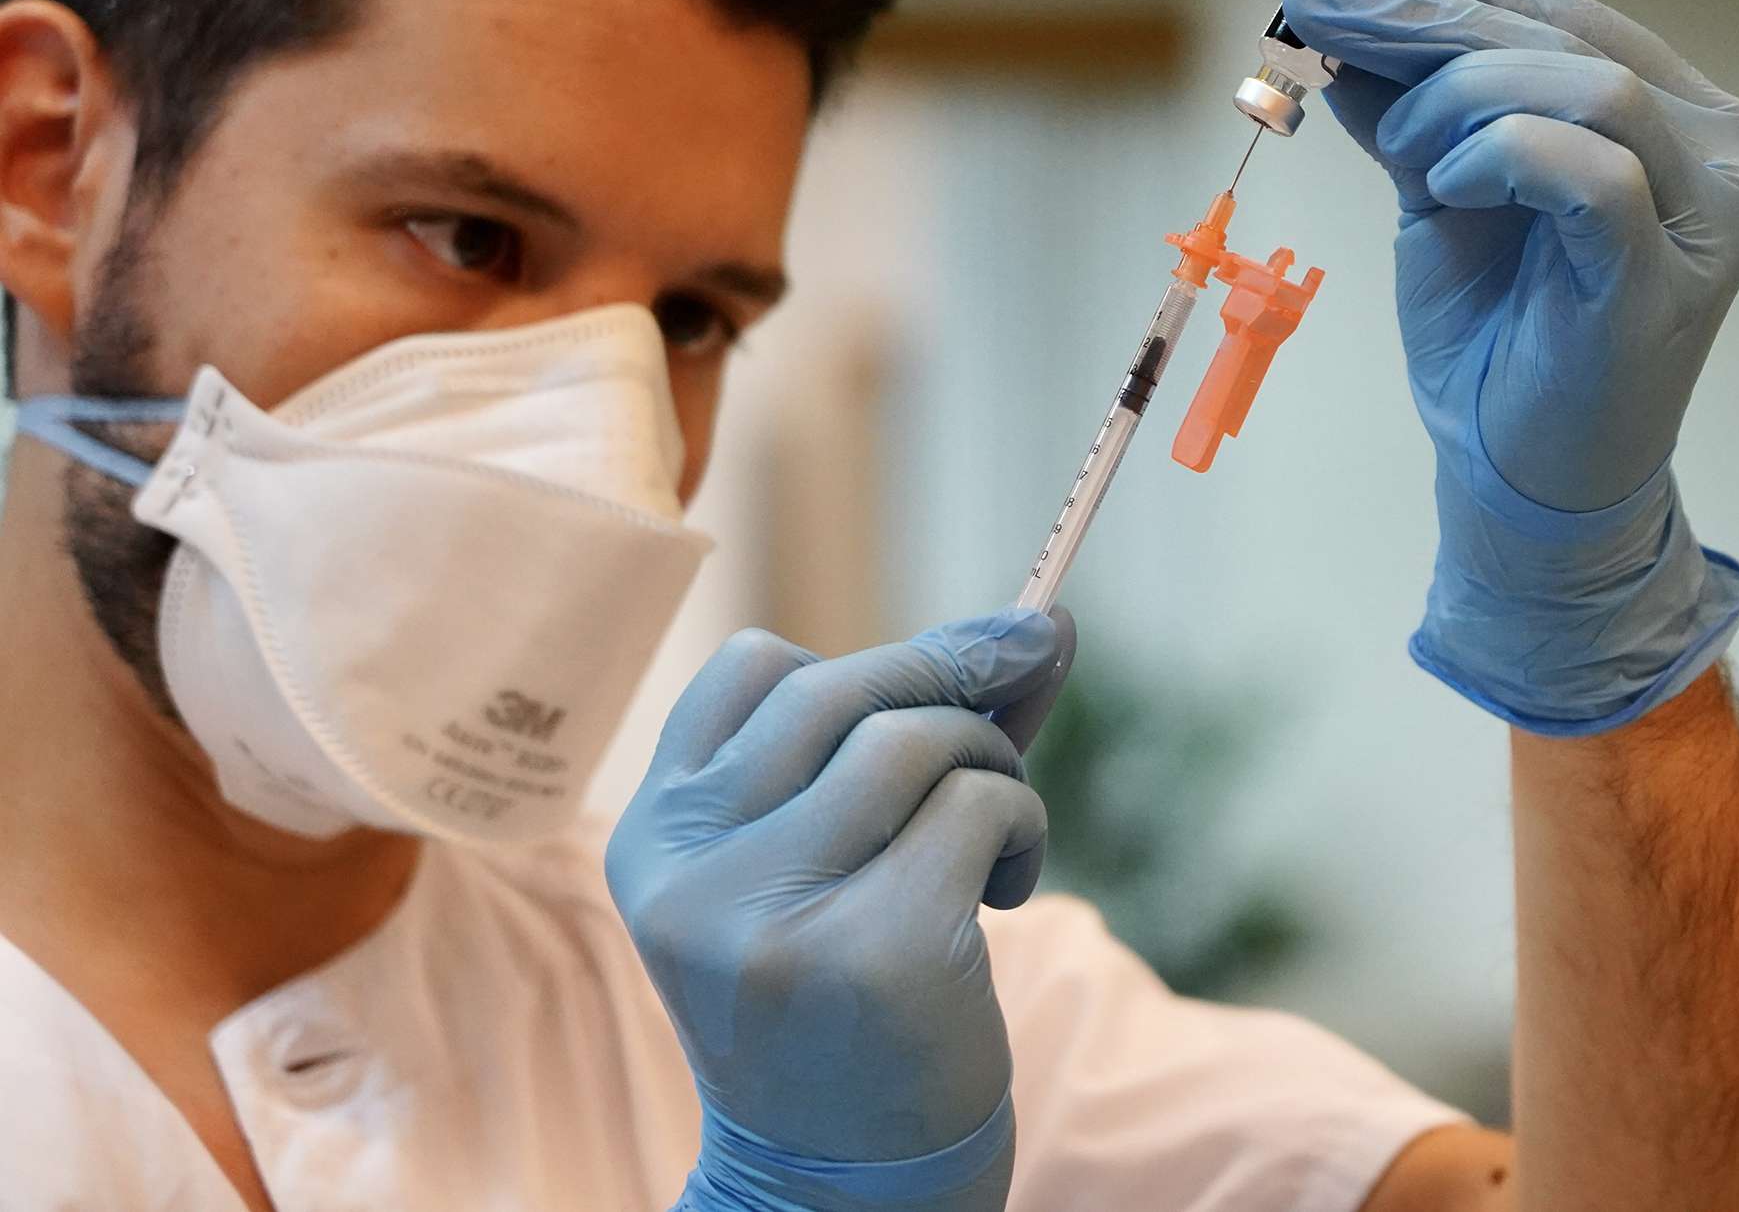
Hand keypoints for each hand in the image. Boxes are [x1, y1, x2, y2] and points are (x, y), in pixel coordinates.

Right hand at [607, 607, 1076, 1211]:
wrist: (839, 1191)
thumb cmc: (846, 1003)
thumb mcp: (833, 864)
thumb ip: (914, 736)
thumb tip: (1050, 619)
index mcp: (654, 840)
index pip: (751, 669)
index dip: (862, 659)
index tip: (942, 674)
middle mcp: (692, 874)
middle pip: (840, 688)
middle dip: (952, 674)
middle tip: (1016, 698)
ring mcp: (776, 917)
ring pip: (914, 739)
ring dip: (991, 763)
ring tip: (998, 832)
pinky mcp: (875, 952)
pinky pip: (978, 808)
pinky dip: (1020, 826)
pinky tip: (1005, 887)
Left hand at [1282, 0, 1738, 732]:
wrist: (1515, 477)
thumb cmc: (1491, 336)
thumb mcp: (1439, 196)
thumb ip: (1411, 111)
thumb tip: (1340, 20)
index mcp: (1670, 111)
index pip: (1558, 11)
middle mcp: (1715, 146)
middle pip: (1563, 36)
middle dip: (1422, 16)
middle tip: (1315, 9)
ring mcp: (1708, 212)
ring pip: (1589, 86)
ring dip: (1462, 99)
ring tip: (1402, 151)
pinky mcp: (1666, 280)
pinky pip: (1594, 174)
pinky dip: (1503, 157)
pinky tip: (1446, 186)